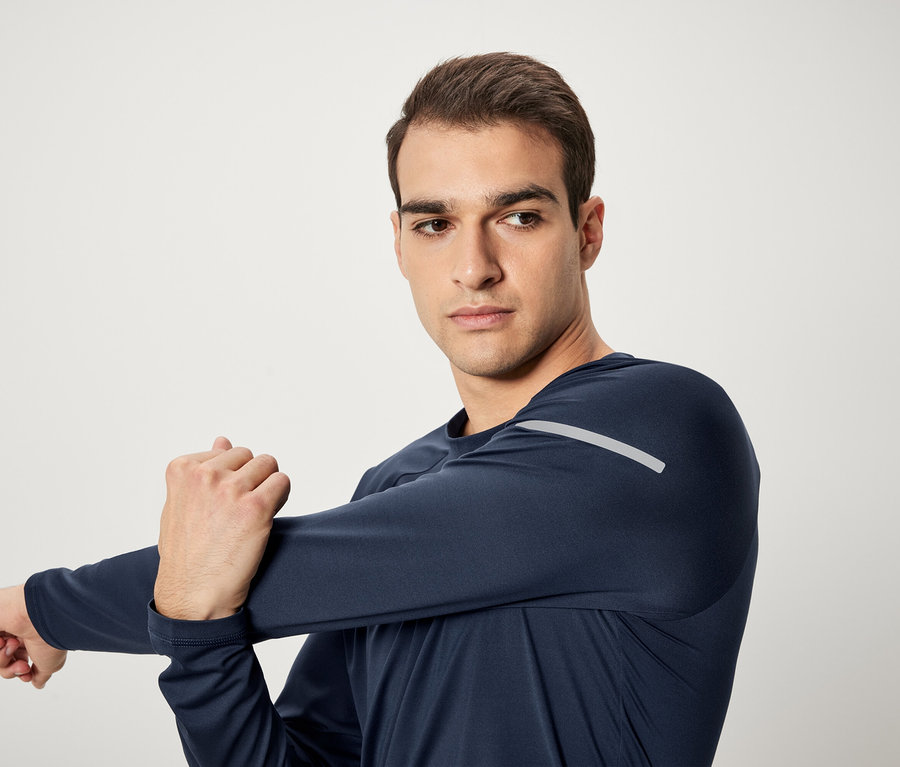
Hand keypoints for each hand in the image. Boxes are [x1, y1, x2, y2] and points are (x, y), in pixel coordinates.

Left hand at [0, 584, 66, 688]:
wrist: (42, 615)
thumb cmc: (50, 635)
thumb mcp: (51, 664)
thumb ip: (41, 675)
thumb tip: (39, 683)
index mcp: (34, 639)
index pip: (18, 661)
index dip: (20, 671)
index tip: (27, 674)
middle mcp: (19, 632)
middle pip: (5, 660)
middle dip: (12, 669)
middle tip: (22, 665)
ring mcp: (6, 627)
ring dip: (2, 658)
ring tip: (12, 646)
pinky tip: (3, 642)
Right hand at [154, 437, 290, 620]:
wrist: (193, 596)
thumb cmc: (187, 554)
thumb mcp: (182, 504)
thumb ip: (202, 469)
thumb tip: (222, 440)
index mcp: (182, 469)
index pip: (226, 451)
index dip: (232, 477)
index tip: (222, 504)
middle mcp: (205, 475)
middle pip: (249, 456)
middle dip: (251, 478)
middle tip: (241, 510)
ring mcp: (230, 490)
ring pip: (269, 465)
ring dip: (267, 487)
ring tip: (252, 515)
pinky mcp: (255, 508)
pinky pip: (282, 483)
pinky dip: (281, 497)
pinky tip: (266, 517)